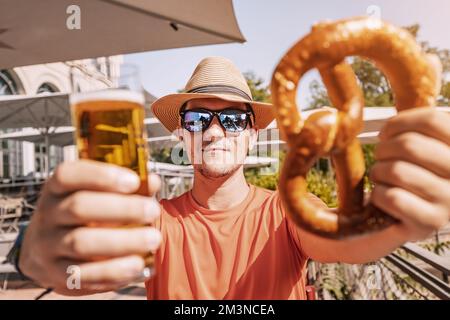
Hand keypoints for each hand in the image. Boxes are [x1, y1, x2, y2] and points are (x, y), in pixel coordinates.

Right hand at [19, 160, 161, 295]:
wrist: (42, 250)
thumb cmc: (80, 215)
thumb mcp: (94, 195)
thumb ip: (125, 187)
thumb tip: (153, 182)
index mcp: (57, 188)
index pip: (69, 175)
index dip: (101, 176)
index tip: (133, 181)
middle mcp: (48, 214)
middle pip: (79, 207)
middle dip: (121, 209)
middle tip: (152, 210)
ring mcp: (48, 246)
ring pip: (81, 243)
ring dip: (122, 242)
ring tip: (153, 239)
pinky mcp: (56, 274)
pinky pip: (83, 275)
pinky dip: (114, 271)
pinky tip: (138, 265)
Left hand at [370, 107, 449, 240]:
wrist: (413, 219)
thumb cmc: (417, 175)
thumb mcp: (427, 147)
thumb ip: (420, 130)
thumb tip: (393, 117)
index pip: (432, 120)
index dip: (400, 122)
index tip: (386, 132)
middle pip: (409, 145)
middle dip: (384, 149)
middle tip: (381, 157)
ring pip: (396, 171)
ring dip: (379, 173)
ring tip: (382, 178)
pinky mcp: (430, 223)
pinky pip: (391, 197)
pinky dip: (378, 195)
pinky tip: (384, 197)